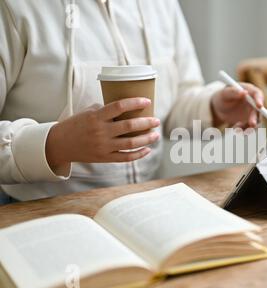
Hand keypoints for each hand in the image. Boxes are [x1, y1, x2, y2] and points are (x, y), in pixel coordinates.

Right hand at [46, 98, 160, 172]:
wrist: (60, 144)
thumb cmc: (76, 125)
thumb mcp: (87, 112)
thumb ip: (106, 110)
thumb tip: (127, 107)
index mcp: (96, 117)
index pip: (119, 106)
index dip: (135, 102)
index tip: (147, 101)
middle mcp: (101, 131)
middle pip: (129, 126)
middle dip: (146, 123)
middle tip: (156, 120)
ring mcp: (103, 146)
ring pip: (131, 143)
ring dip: (146, 139)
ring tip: (156, 135)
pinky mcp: (105, 158)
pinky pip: (125, 157)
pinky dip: (138, 154)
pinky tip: (147, 149)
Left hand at [210, 83, 263, 128]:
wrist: (220, 108)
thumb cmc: (222, 97)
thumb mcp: (225, 93)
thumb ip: (233, 92)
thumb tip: (244, 92)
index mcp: (250, 91)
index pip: (258, 94)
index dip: (260, 100)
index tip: (259, 106)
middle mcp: (254, 102)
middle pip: (258, 110)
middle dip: (255, 118)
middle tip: (251, 124)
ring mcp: (252, 112)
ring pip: (256, 121)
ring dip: (248, 126)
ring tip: (236, 127)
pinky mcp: (249, 121)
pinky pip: (250, 128)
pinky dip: (243, 130)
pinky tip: (235, 128)